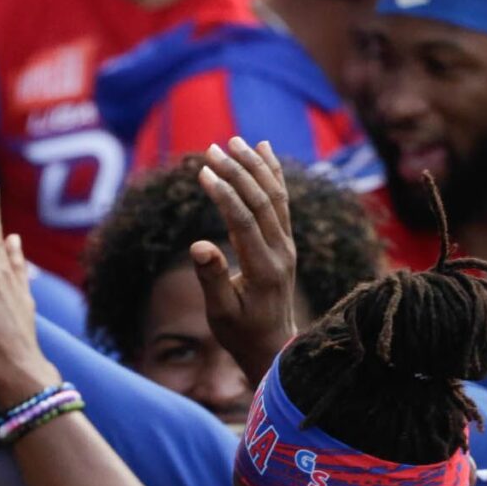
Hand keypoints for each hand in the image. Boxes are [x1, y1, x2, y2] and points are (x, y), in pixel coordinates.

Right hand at [190, 139, 295, 386]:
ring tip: (235, 141)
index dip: (225, 195)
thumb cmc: (240, 333)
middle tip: (213, 148)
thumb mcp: (220, 314)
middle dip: (238, 172)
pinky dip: (273, 174)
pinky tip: (264, 150)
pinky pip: (282, 201)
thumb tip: (198, 245)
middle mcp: (281, 251)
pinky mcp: (286, 241)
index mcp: (263, 269)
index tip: (204, 173)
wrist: (273, 345)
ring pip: (275, 196)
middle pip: (261, 202)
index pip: (244, 221)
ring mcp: (287, 244)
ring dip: (256, 166)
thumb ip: (211, 279)